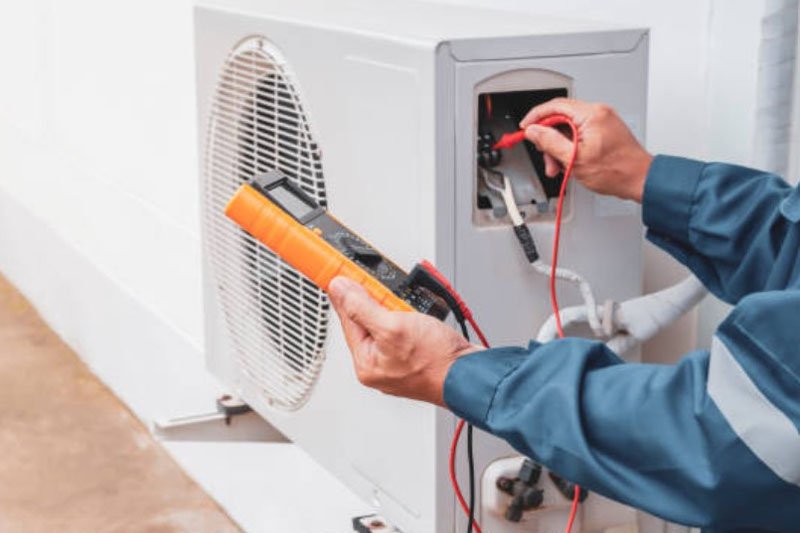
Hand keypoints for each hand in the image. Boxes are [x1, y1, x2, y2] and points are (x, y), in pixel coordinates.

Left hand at [328, 276, 481, 405]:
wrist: (471, 374)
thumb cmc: (436, 361)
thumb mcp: (393, 327)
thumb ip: (361, 307)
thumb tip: (340, 290)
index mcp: (366, 362)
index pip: (347, 320)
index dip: (346, 294)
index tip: (341, 275)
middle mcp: (379, 365)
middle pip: (366, 321)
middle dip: (377, 302)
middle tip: (388, 294)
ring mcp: (397, 362)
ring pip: (387, 323)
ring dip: (396, 308)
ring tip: (410, 310)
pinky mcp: (414, 356)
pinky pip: (404, 329)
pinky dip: (409, 317)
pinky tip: (419, 316)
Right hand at [520, 98, 652, 201]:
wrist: (639, 179)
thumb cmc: (616, 171)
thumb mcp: (574, 159)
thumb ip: (550, 142)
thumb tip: (534, 131)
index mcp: (591, 115)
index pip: (555, 106)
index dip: (536, 117)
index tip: (526, 128)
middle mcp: (598, 113)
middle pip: (561, 118)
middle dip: (549, 138)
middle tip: (545, 156)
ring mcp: (602, 120)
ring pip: (568, 127)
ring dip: (559, 146)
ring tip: (558, 166)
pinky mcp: (604, 129)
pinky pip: (579, 133)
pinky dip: (570, 146)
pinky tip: (569, 162)